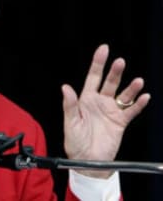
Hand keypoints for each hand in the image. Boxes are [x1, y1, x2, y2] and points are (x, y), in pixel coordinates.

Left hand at [62, 44, 149, 177]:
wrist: (87, 161)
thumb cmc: (75, 142)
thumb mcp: (70, 123)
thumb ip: (70, 105)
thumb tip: (66, 87)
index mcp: (85, 100)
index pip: (93, 77)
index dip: (98, 63)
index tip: (104, 49)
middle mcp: (99, 102)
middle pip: (109, 83)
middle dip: (115, 72)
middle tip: (119, 61)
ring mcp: (111, 111)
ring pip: (123, 95)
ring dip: (130, 88)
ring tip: (138, 81)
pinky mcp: (120, 122)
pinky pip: (131, 111)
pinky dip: (138, 104)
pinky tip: (144, 97)